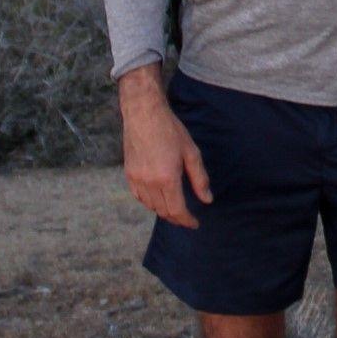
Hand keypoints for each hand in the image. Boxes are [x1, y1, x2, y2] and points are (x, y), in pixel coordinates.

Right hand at [118, 67, 211, 228]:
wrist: (144, 114)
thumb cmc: (170, 130)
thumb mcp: (191, 152)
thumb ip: (199, 179)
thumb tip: (207, 200)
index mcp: (167, 178)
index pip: (177, 210)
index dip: (187, 220)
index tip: (195, 224)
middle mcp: (150, 182)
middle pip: (163, 211)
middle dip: (176, 218)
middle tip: (187, 217)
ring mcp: (137, 179)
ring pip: (150, 206)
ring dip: (163, 210)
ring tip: (174, 207)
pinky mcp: (129, 174)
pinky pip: (139, 197)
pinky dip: (149, 202)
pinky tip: (158, 197)